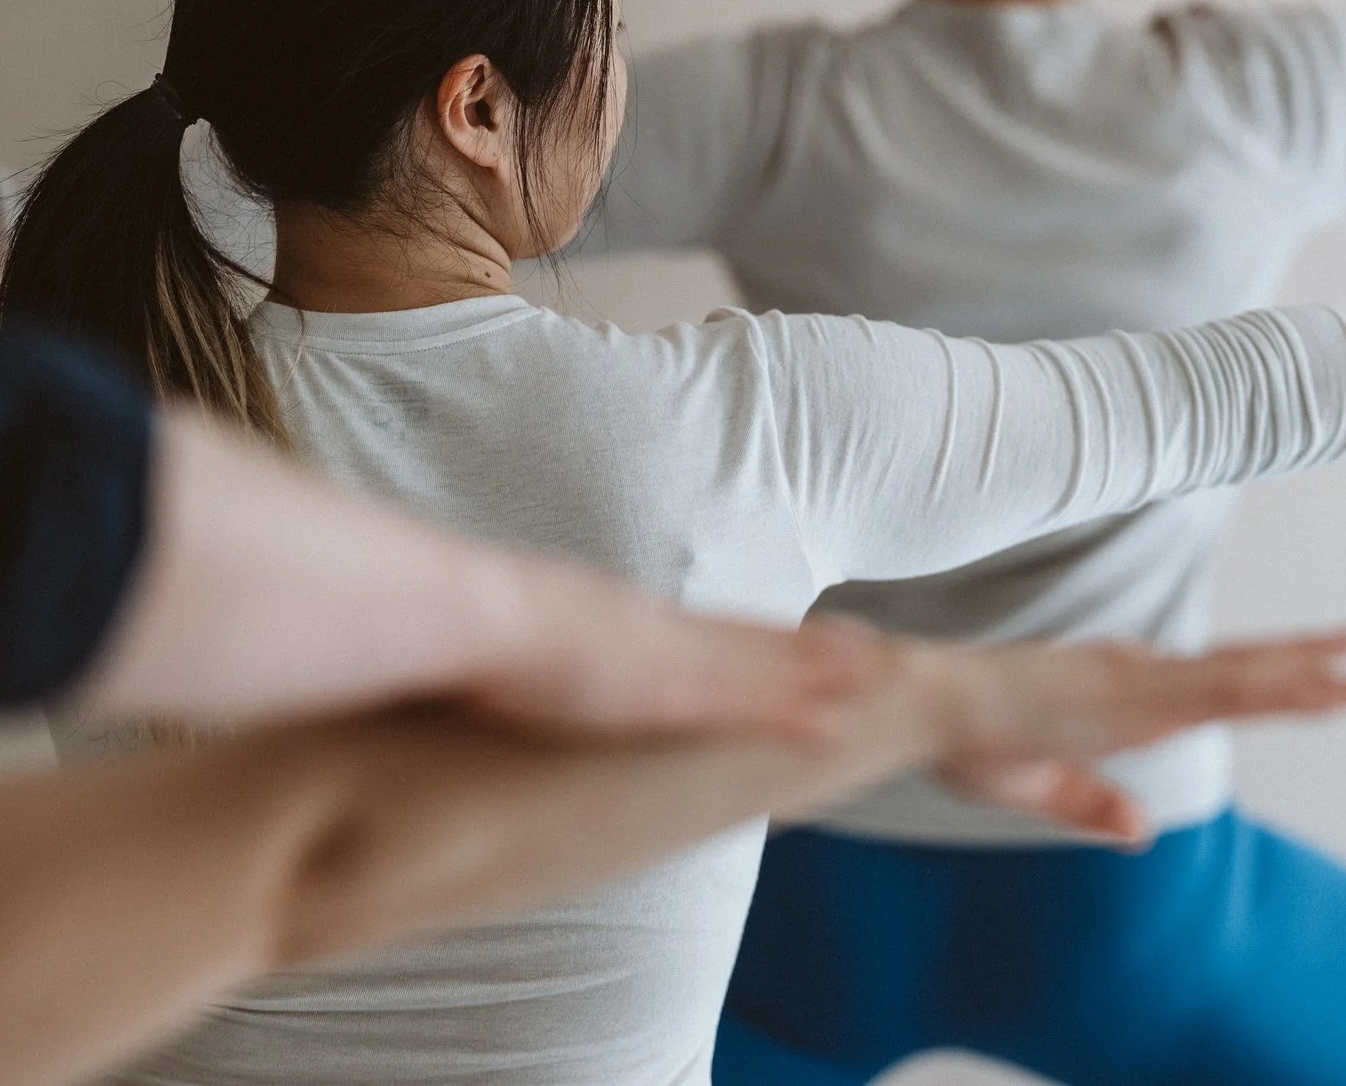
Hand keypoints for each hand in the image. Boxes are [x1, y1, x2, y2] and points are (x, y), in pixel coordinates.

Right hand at [463, 570, 893, 743]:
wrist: (464, 617)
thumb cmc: (465, 626)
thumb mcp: (508, 631)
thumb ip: (526, 643)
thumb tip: (506, 656)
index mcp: (617, 616)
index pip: (698, 629)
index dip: (749, 635)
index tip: (791, 636)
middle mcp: (654, 631)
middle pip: (748, 639)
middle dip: (810, 646)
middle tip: (870, 648)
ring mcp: (665, 661)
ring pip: (764, 669)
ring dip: (822, 673)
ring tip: (882, 673)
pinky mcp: (664, 696)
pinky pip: (744, 710)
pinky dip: (790, 717)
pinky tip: (832, 729)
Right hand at [923, 630, 1345, 840]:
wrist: (927, 705)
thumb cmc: (966, 738)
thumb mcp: (1036, 783)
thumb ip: (1091, 803)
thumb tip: (1143, 832)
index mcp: (1116, 693)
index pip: (1206, 684)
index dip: (1261, 678)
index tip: (1311, 670)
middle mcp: (1136, 679)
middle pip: (1237, 671)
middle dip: (1303, 665)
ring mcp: (1138, 682)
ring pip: (1240, 677)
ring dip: (1304, 674)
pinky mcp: (1132, 693)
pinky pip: (1219, 690)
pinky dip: (1272, 686)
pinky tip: (1313, 686)